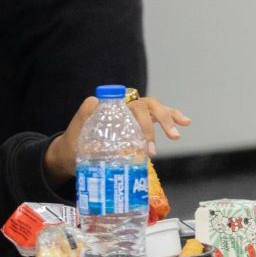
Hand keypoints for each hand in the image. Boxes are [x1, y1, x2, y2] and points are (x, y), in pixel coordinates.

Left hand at [43, 95, 192, 181]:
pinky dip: (171, 117)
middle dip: (155, 125)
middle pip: (144, 107)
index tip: (146, 143)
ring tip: (177, 133)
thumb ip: (82, 117)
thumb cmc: (73, 145)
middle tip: (156, 148)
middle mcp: (122, 106)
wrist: (70, 154)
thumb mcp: (75, 133)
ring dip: (167, 119)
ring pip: (154, 108)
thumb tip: (95, 102)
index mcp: (109, 106)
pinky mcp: (138, 121)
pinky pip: (157, 116)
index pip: (129, 107)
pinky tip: (185, 122)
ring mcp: (131, 113)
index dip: (141, 123)